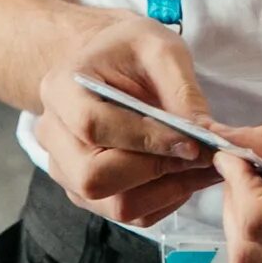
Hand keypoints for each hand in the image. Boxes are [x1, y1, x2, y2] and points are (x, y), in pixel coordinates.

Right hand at [33, 16, 223, 227]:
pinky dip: (164, 200)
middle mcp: (53, 134)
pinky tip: (186, 174)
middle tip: (203, 158)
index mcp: (61, 88)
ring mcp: (65, 168)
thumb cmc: (131, 50)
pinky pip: (127, 213)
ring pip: (113, 205)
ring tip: (203, 168)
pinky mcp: (85, 191)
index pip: (93, 126)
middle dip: (156, 172)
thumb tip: (208, 136)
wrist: (110, 62)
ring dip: (167, 191)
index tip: (192, 142)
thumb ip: (183, 91)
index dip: (145, 140)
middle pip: (94, 177)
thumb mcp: (161, 49)